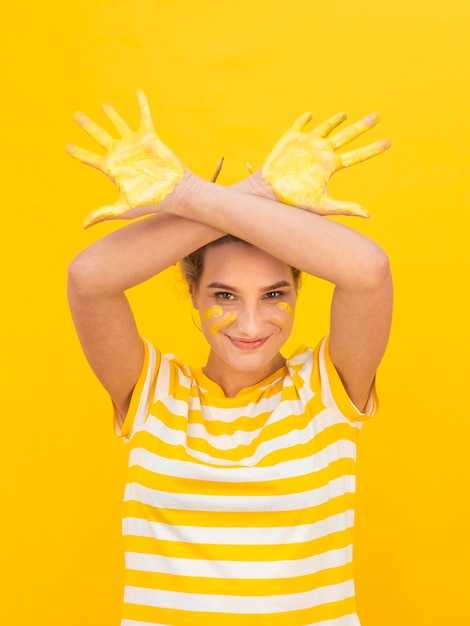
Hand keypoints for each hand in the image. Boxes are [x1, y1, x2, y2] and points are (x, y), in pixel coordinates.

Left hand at [66, 90, 183, 227]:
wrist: (175, 192)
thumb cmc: (151, 201)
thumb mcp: (124, 208)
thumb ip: (103, 213)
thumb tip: (83, 225)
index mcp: (112, 168)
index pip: (90, 158)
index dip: (78, 152)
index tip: (67, 147)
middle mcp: (121, 153)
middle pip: (99, 136)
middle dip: (87, 125)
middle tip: (76, 115)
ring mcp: (134, 144)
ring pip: (119, 124)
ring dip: (111, 114)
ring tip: (103, 105)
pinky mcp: (149, 137)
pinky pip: (144, 117)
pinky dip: (142, 104)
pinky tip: (138, 92)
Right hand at [260, 111, 391, 216]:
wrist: (268, 193)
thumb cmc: (293, 202)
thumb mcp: (322, 205)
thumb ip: (345, 207)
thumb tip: (369, 215)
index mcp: (331, 166)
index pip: (357, 155)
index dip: (373, 149)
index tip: (389, 142)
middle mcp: (322, 153)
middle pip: (347, 136)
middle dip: (362, 126)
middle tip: (377, 116)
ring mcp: (308, 145)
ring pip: (326, 128)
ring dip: (336, 120)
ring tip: (345, 115)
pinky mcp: (292, 138)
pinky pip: (301, 125)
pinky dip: (306, 119)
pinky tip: (310, 115)